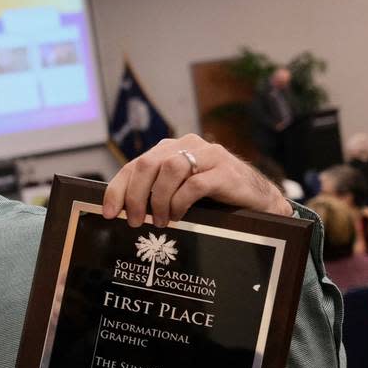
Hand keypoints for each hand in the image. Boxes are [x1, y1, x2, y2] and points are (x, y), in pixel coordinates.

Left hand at [102, 134, 291, 227]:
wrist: (258, 200)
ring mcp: (209, 155)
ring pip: (170, 170)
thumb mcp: (179, 191)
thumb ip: (155, 192)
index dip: (118, 189)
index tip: (109, 212)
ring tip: (160, 220)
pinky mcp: (226, 171)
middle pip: (148, 165)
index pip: (135, 165)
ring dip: (159, 200)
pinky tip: (178, 215)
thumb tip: (122, 211)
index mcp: (171, 149)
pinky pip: (194, 184)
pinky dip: (180, 202)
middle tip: (134, 220)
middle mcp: (188, 146)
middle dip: (135, 196)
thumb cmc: (214, 197)